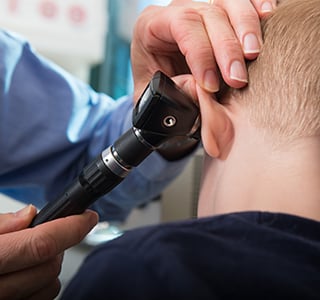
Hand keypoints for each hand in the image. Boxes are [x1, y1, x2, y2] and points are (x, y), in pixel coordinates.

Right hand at [0, 205, 97, 299]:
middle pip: (52, 265)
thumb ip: (0, 224)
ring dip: (51, 265)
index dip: (72, 228)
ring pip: (52, 285)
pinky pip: (43, 299)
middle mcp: (0, 290)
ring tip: (33, 253)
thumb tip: (28, 215)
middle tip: (48, 232)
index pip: (42, 244)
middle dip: (58, 245)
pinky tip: (29, 273)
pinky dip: (43, 284)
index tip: (87, 218)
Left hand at [131, 0, 275, 100]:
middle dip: (227, 47)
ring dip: (246, 28)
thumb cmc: (154, 88)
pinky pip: (240, 2)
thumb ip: (172, 92)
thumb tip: (199, 87)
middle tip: (238, 79)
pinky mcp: (218, 13)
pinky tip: (266, 17)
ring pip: (227, 3)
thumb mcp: (152, 95)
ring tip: (254, 54)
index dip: (201, 53)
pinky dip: (256, 7)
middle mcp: (175, 12)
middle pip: (208, 14)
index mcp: (150, 27)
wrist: (158, 85)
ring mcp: (198, 9)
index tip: (212, 85)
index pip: (182, 26)